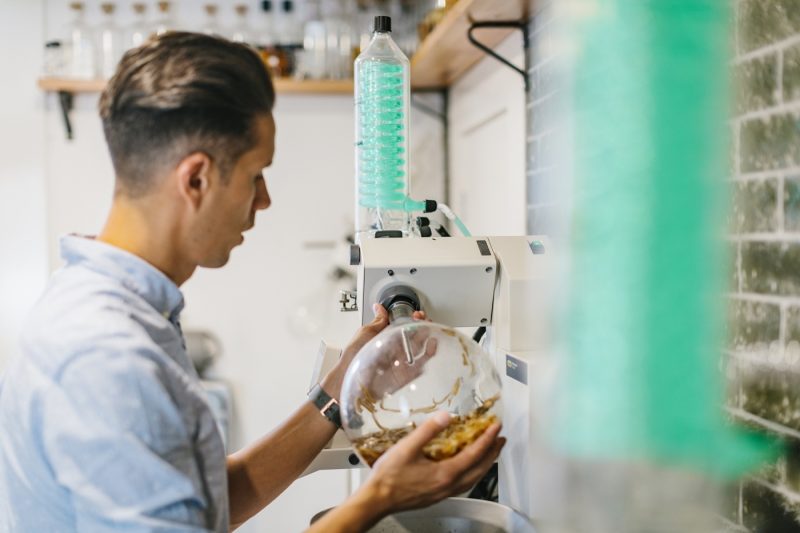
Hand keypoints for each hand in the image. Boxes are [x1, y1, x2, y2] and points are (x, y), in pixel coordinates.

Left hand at [321, 304, 425, 398]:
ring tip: (430, 329)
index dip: (412, 319)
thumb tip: (380, 307)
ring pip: (420, 348)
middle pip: (415, 336)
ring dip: (427, 338)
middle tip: (425, 320)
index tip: (417, 314)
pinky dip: (429, 355)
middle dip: (422, 326)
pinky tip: (432, 346)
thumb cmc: (354, 356)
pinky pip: (421, 365)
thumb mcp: (365, 333)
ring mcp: (401, 362)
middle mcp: (395, 350)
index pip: (404, 326)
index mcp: (386, 338)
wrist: (350, 379)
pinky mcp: (406, 375)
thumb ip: (378, 321)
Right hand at [360, 412, 504, 514]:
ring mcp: (443, 493)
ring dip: (484, 464)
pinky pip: (463, 484)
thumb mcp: (407, 447)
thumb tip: (446, 416)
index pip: (474, 453)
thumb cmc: (389, 477)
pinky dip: (472, 473)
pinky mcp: (437, 496)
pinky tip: (466, 469)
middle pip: (479, 468)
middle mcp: (449, 485)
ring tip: (489, 453)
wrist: (377, 500)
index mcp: (446, 473)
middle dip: (492, 453)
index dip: (487, 438)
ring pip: (473, 478)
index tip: (496, 426)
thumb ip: (428, 430)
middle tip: (501, 440)